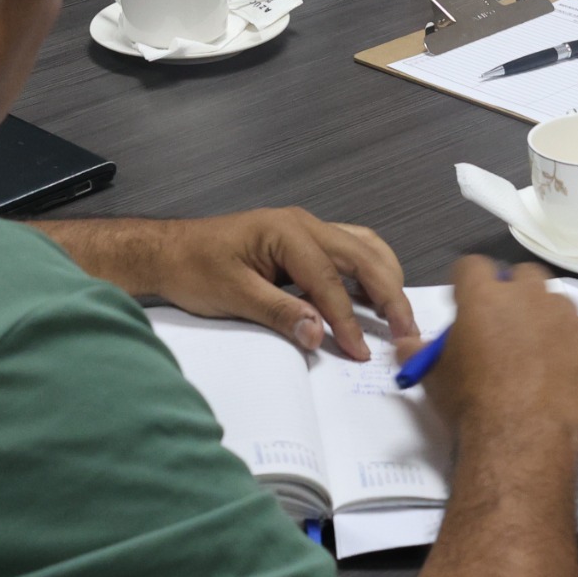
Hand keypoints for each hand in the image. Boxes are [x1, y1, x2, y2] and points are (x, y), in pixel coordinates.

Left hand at [32, 208, 415, 360]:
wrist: (169, 250)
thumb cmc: (195, 269)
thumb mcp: (233, 295)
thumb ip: (279, 313)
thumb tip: (318, 334)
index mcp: (287, 233)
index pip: (329, 280)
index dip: (347, 319)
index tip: (361, 351)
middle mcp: (304, 224)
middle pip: (361, 256)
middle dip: (387, 294)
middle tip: (408, 330)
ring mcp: (307, 228)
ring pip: (363, 246)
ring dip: (385, 277)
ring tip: (400, 313)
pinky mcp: (304, 239)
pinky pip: (350, 248)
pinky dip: (369, 270)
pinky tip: (374, 295)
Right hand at [422, 257, 577, 454]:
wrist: (522, 440)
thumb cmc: (472, 406)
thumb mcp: (434, 379)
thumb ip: (418, 353)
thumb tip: (403, 344)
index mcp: (482, 296)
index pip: (472, 266)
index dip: (470, 284)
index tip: (470, 305)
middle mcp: (527, 295)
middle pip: (523, 276)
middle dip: (516, 295)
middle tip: (509, 330)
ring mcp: (567, 314)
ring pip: (558, 303)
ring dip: (549, 320)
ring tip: (543, 357)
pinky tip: (570, 370)